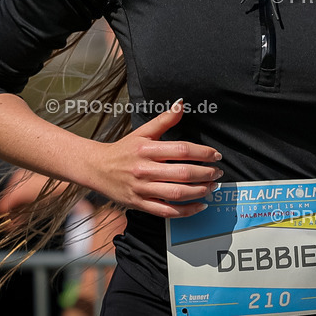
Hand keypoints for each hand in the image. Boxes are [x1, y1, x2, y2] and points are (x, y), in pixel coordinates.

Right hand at [89, 100, 222, 217]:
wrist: (96, 169)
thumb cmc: (123, 150)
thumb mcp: (142, 132)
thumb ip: (164, 120)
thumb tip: (181, 104)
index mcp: (147, 150)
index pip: (181, 150)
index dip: (203, 153)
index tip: (216, 155)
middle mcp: (145, 170)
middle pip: (182, 173)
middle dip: (206, 173)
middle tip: (218, 172)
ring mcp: (142, 189)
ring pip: (177, 193)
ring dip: (199, 191)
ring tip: (212, 186)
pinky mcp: (140, 204)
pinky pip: (166, 211)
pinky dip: (186, 211)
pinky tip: (199, 205)